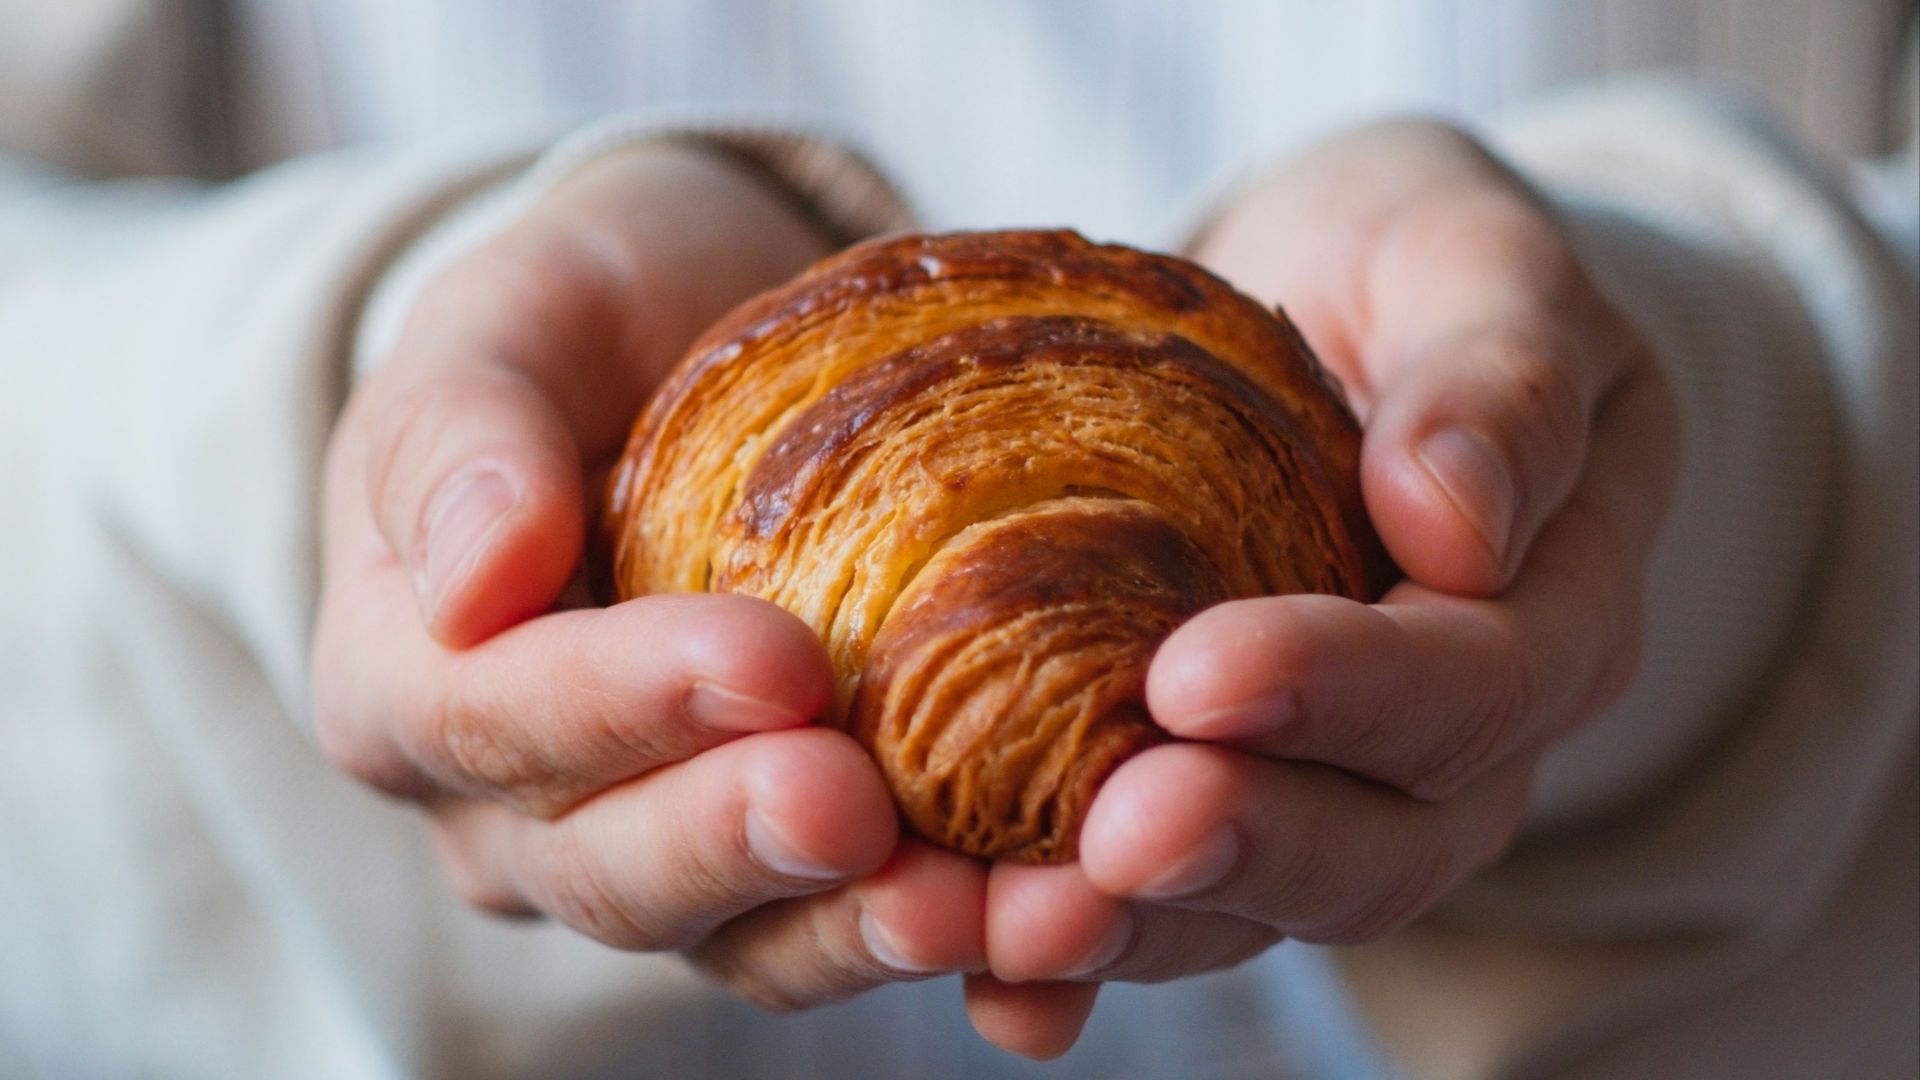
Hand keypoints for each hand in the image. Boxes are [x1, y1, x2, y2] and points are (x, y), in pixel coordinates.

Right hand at [312, 143, 988, 1011]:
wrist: (708, 353)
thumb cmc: (593, 320)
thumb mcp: (511, 317)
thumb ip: (458, 431)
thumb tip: (473, 578)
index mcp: (408, 680)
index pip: (487, 719)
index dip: (621, 706)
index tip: (771, 662)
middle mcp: (518, 809)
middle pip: (612, 868)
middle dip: (742, 843)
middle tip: (861, 807)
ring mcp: (659, 855)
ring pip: (745, 938)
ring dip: (865, 932)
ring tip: (992, 906)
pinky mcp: (788, 873)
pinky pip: (853, 930)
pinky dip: (954, 940)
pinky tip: (1052, 920)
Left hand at [962, 120, 1679, 1054]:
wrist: (1323, 311)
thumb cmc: (1405, 266)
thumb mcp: (1472, 259)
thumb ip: (1500, 377)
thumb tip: (1458, 518)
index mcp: (1553, 608)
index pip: (1478, 684)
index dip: (1347, 696)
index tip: (1197, 675)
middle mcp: (1457, 741)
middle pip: (1381, 844)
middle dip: (1243, 848)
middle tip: (1110, 840)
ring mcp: (1337, 788)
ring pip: (1262, 902)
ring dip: (1139, 929)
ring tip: (1007, 926)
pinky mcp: (1223, 798)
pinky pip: (1167, 903)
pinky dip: (1082, 957)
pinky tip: (990, 983)